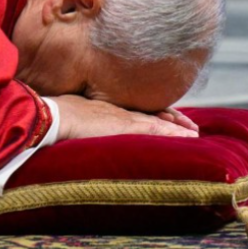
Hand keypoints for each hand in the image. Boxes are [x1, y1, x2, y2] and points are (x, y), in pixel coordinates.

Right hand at [51, 96, 199, 140]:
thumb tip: (80, 129)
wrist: (53, 116)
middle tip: (191, 127)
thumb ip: (82, 123)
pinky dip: (173, 133)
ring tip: (195, 133)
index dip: (155, 116)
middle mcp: (119, 112)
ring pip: (157, 122)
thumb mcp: (73, 119)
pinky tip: (188, 137)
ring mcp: (124, 118)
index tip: (170, 120)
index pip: (137, 113)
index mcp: (107, 111)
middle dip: (172, 120)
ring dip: (177, 128)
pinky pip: (156, 129)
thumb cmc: (56, 119)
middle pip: (151, 115)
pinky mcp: (127, 126)